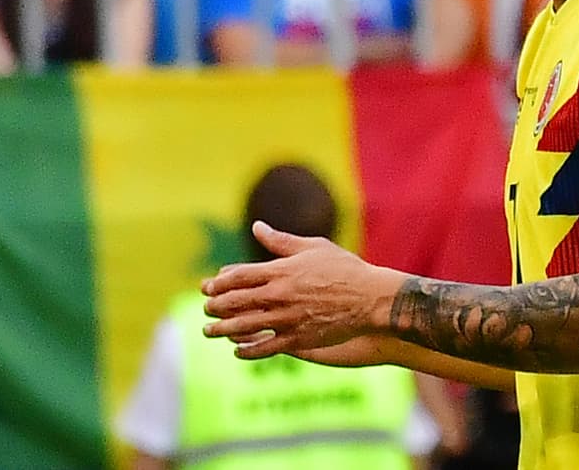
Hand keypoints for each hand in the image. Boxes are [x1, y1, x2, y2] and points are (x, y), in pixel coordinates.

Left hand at [201, 221, 408, 358]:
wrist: (372, 299)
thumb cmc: (345, 269)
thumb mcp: (314, 247)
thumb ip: (282, 241)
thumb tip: (256, 227)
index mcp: (283, 271)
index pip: (239, 276)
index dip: (220, 282)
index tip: (209, 287)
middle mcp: (281, 295)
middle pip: (236, 301)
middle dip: (216, 306)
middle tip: (206, 310)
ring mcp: (288, 319)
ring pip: (245, 326)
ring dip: (222, 329)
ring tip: (210, 332)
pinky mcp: (298, 339)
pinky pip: (265, 347)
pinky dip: (248, 350)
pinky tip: (238, 350)